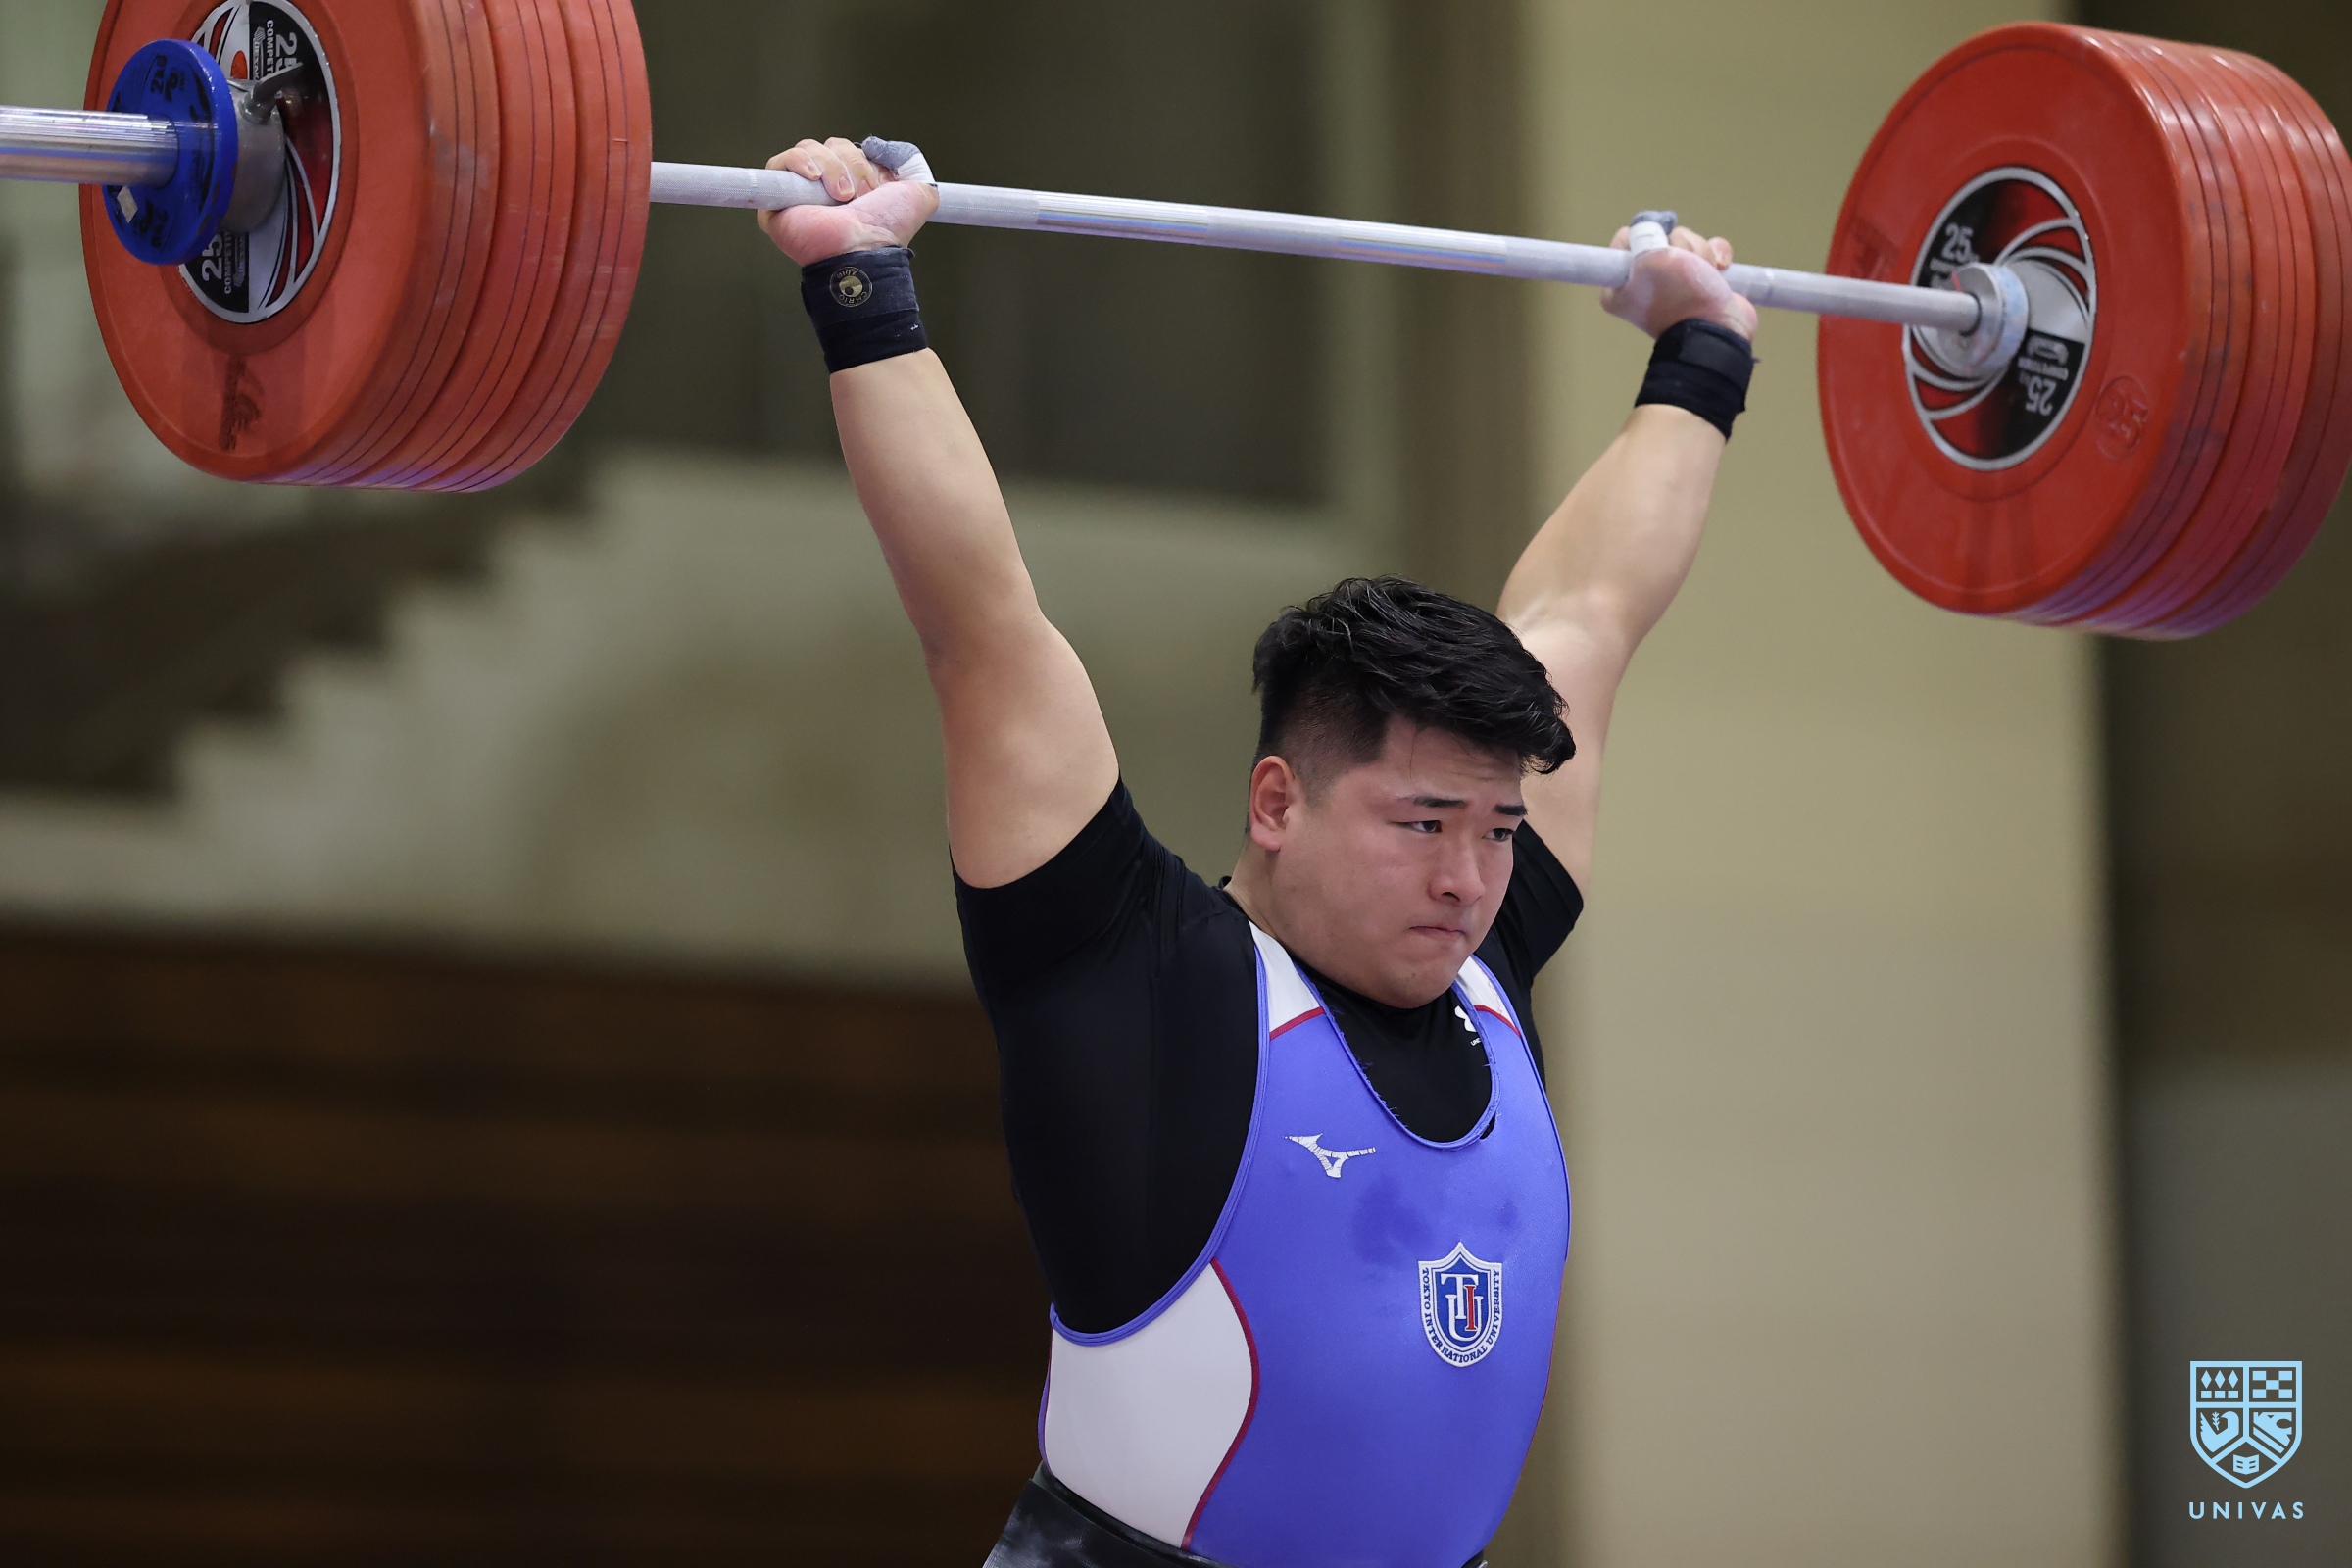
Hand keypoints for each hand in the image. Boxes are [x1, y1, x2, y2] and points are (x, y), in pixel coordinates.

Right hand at [757, 137, 940, 266]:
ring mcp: (800, 192)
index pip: (847, 149)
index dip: (860, 159)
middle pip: (829, 146)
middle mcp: (826, 187)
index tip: (875, 186)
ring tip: (841, 196)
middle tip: (858, 195)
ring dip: (830, 167)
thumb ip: (912, 164)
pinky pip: (779, 162)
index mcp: (853, 184)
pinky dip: (799, 163)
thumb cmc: (887, 231)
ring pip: (808, 149)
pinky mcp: (777, 199)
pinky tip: (814, 179)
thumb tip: (884, 147)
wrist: (862, 249)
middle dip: (850, 164)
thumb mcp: (920, 193)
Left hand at [1601, 225, 1756, 339]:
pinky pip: (1709, 252)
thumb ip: (1644, 235)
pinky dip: (1718, 255)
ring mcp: (1674, 284)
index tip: (1659, 245)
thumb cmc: (1679, 297)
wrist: (1718, 330)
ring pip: (1687, 243)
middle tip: (1685, 263)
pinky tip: (1722, 267)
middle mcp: (1644, 284)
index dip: (1646, 234)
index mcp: (1619, 286)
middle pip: (1661, 237)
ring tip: (1707, 271)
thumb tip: (1650, 227)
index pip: (1625, 239)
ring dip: (1702, 251)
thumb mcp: (1650, 258)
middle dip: (1680, 243)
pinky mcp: (1702, 282)